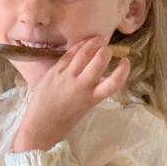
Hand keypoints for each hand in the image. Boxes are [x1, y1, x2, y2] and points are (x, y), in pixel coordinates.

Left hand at [15, 35, 130, 150]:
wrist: (40, 126)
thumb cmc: (63, 121)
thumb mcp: (85, 108)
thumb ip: (93, 91)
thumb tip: (101, 76)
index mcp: (92, 99)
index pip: (114, 82)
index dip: (123, 70)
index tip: (126, 62)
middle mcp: (81, 86)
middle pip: (99, 60)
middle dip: (106, 51)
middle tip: (108, 48)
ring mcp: (67, 76)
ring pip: (84, 53)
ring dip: (94, 43)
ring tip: (100, 39)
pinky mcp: (55, 71)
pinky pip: (69, 54)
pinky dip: (79, 46)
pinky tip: (84, 43)